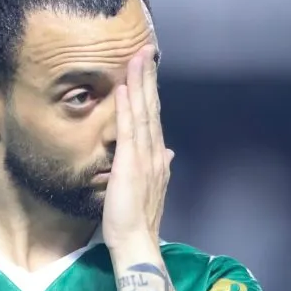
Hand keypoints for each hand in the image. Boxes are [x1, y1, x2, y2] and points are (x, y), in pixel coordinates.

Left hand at [102, 45, 173, 249]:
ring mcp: (144, 156)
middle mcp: (155, 152)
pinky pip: (128, 130)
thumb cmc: (138, 218)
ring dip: (139, 84)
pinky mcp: (130, 164)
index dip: (151, 91)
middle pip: (151, 108)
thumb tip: (168, 151)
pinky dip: (126, 107)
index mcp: (157, 157)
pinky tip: (123, 88)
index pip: (153, 117)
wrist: (137, 240)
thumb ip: (159, 166)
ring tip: (137, 58)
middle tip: (146, 50)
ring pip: (142, 112)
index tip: (147, 68)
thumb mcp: (151, 188)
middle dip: (148, 78)